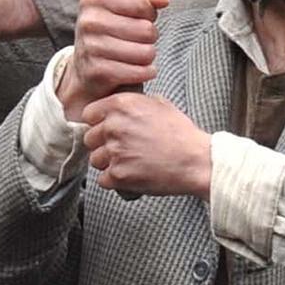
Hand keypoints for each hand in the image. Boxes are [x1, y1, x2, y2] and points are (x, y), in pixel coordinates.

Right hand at [57, 0, 168, 114]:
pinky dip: (144, 73)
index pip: (141, 3)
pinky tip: (135, 70)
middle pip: (147, 29)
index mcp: (93, 0)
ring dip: (147, 57)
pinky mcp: (97, 72)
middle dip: (150, 37)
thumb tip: (163, 0)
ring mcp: (90, 48)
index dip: (149, 14)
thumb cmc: (109, 34)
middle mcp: (89, 22)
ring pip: (146, 52)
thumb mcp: (123, 9)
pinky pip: (139, 72)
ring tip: (135, 56)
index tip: (140, 19)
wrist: (85, 70)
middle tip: (137, 41)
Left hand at [80, 92, 213, 198]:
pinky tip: (131, 175)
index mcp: (121, 105)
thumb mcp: (160, 104)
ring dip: (108, 164)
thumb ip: (134, 103)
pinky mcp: (118, 174)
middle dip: (103, 145)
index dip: (98, 123)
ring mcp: (114, 151)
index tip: (108, 130)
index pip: (89, 114)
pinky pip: (103, 180)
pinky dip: (114, 181)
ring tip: (130, 163)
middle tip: (123, 149)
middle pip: (90, 138)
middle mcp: (114, 126)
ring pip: (95, 160)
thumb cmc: (182, 134)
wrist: (196, 160)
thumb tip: (122, 105)